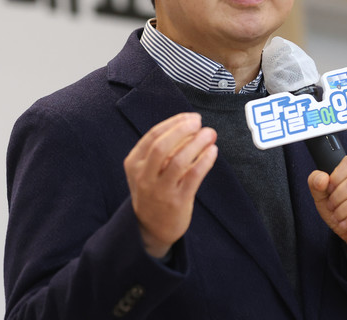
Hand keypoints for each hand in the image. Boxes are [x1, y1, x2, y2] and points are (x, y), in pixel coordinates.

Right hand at [124, 113, 217, 257]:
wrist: (150, 228)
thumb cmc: (153, 190)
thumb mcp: (146, 170)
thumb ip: (162, 149)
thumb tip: (192, 125)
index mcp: (134, 163)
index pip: (153, 135)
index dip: (174, 123)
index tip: (191, 117)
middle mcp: (144, 176)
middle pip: (162, 146)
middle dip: (182, 129)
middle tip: (199, 122)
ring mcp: (160, 190)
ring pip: (178, 160)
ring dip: (197, 143)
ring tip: (210, 134)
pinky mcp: (177, 202)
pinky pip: (192, 177)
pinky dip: (204, 161)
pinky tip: (213, 152)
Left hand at [307, 153, 346, 269]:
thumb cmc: (343, 210)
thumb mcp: (324, 196)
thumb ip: (316, 183)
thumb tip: (321, 177)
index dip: (336, 176)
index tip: (329, 189)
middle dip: (337, 197)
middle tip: (332, 207)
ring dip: (344, 211)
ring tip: (338, 217)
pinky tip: (346, 225)